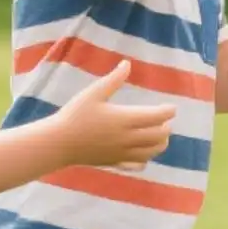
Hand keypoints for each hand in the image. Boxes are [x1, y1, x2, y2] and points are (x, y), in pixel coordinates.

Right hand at [51, 62, 174, 168]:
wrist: (57, 143)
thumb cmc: (74, 115)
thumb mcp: (93, 93)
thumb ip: (113, 80)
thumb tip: (127, 63)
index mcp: (125, 119)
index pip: (158, 117)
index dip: (168, 111)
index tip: (170, 107)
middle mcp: (128, 138)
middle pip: (159, 136)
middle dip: (166, 127)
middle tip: (163, 119)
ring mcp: (122, 153)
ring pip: (152, 152)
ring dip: (160, 143)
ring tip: (158, 134)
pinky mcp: (115, 163)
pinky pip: (137, 165)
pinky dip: (146, 158)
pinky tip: (142, 151)